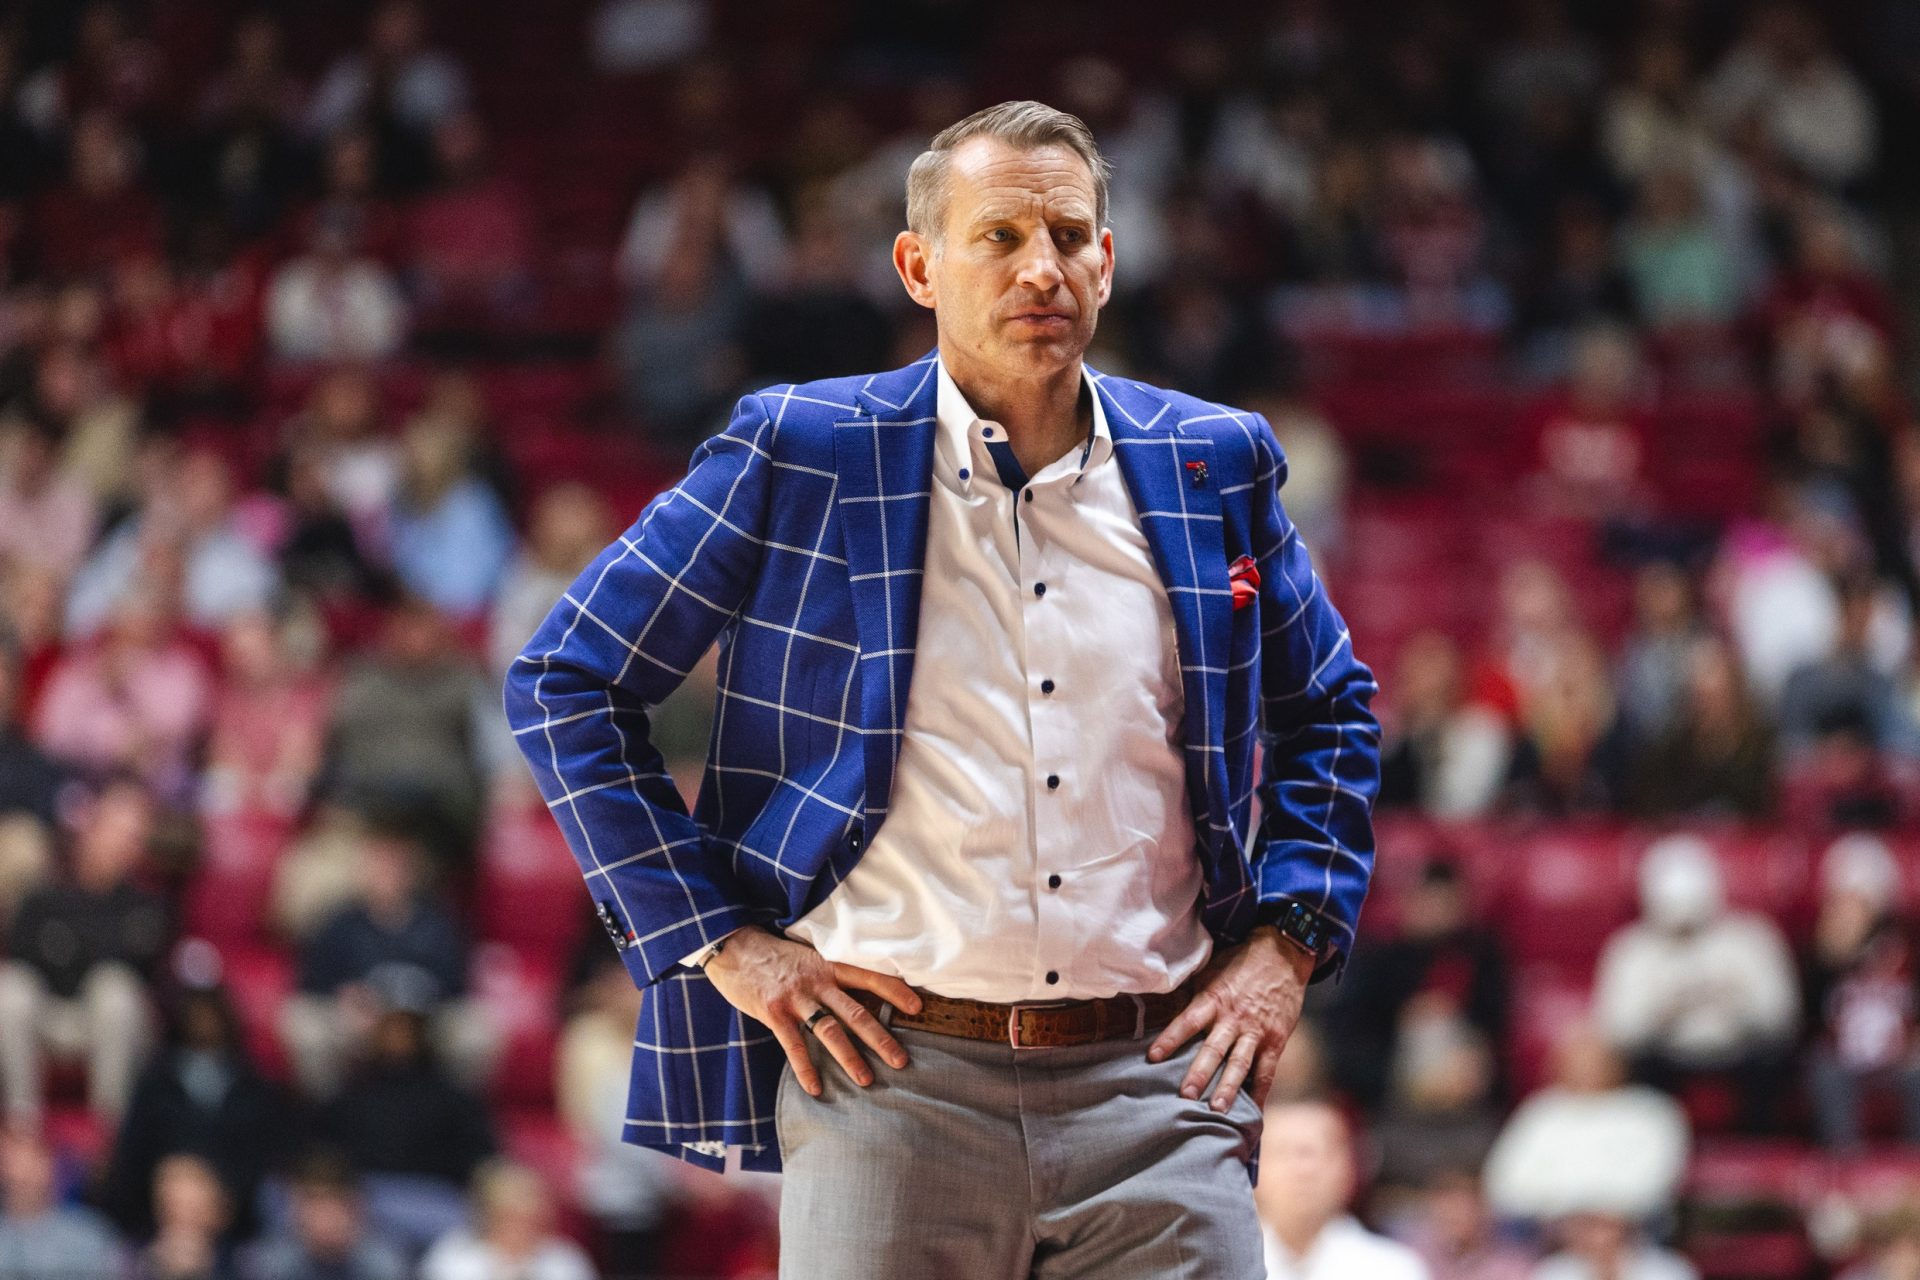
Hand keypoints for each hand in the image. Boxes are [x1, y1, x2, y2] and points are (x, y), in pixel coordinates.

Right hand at [703, 927, 922, 1096]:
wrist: (733, 946)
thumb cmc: (774, 954)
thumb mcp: (808, 954)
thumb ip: (829, 972)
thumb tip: (857, 993)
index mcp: (828, 964)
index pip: (869, 976)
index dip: (895, 991)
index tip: (918, 1008)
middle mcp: (817, 980)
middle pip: (856, 1012)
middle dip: (880, 1038)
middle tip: (901, 1060)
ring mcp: (796, 997)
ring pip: (829, 1031)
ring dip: (849, 1057)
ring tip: (866, 1080)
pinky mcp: (773, 1013)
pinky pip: (794, 1045)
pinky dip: (806, 1068)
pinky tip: (816, 1088)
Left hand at [1147, 925, 1312, 1112]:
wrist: (1283, 954)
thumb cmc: (1241, 963)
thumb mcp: (1212, 970)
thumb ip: (1194, 994)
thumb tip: (1164, 1006)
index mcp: (1214, 999)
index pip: (1188, 1021)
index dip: (1170, 1039)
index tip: (1153, 1057)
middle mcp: (1234, 1018)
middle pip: (1214, 1049)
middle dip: (1199, 1073)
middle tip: (1185, 1096)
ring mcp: (1256, 1031)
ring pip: (1240, 1064)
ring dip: (1228, 1088)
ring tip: (1217, 1109)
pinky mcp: (1276, 1040)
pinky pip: (1267, 1071)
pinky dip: (1260, 1092)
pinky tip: (1253, 1110)